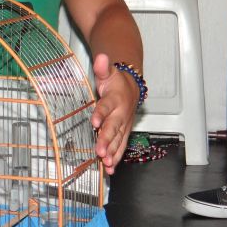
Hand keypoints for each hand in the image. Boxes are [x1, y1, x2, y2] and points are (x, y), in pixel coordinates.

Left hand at [91, 53, 138, 174]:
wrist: (131, 89)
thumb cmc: (116, 83)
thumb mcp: (108, 73)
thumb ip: (103, 68)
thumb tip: (101, 57)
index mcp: (115, 99)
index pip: (106, 106)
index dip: (101, 114)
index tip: (95, 122)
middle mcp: (120, 114)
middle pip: (113, 128)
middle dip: (107, 140)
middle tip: (101, 152)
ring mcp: (123, 126)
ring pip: (118, 140)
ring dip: (112, 153)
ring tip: (106, 164)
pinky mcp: (123, 134)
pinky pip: (120, 147)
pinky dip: (115, 158)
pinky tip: (110, 169)